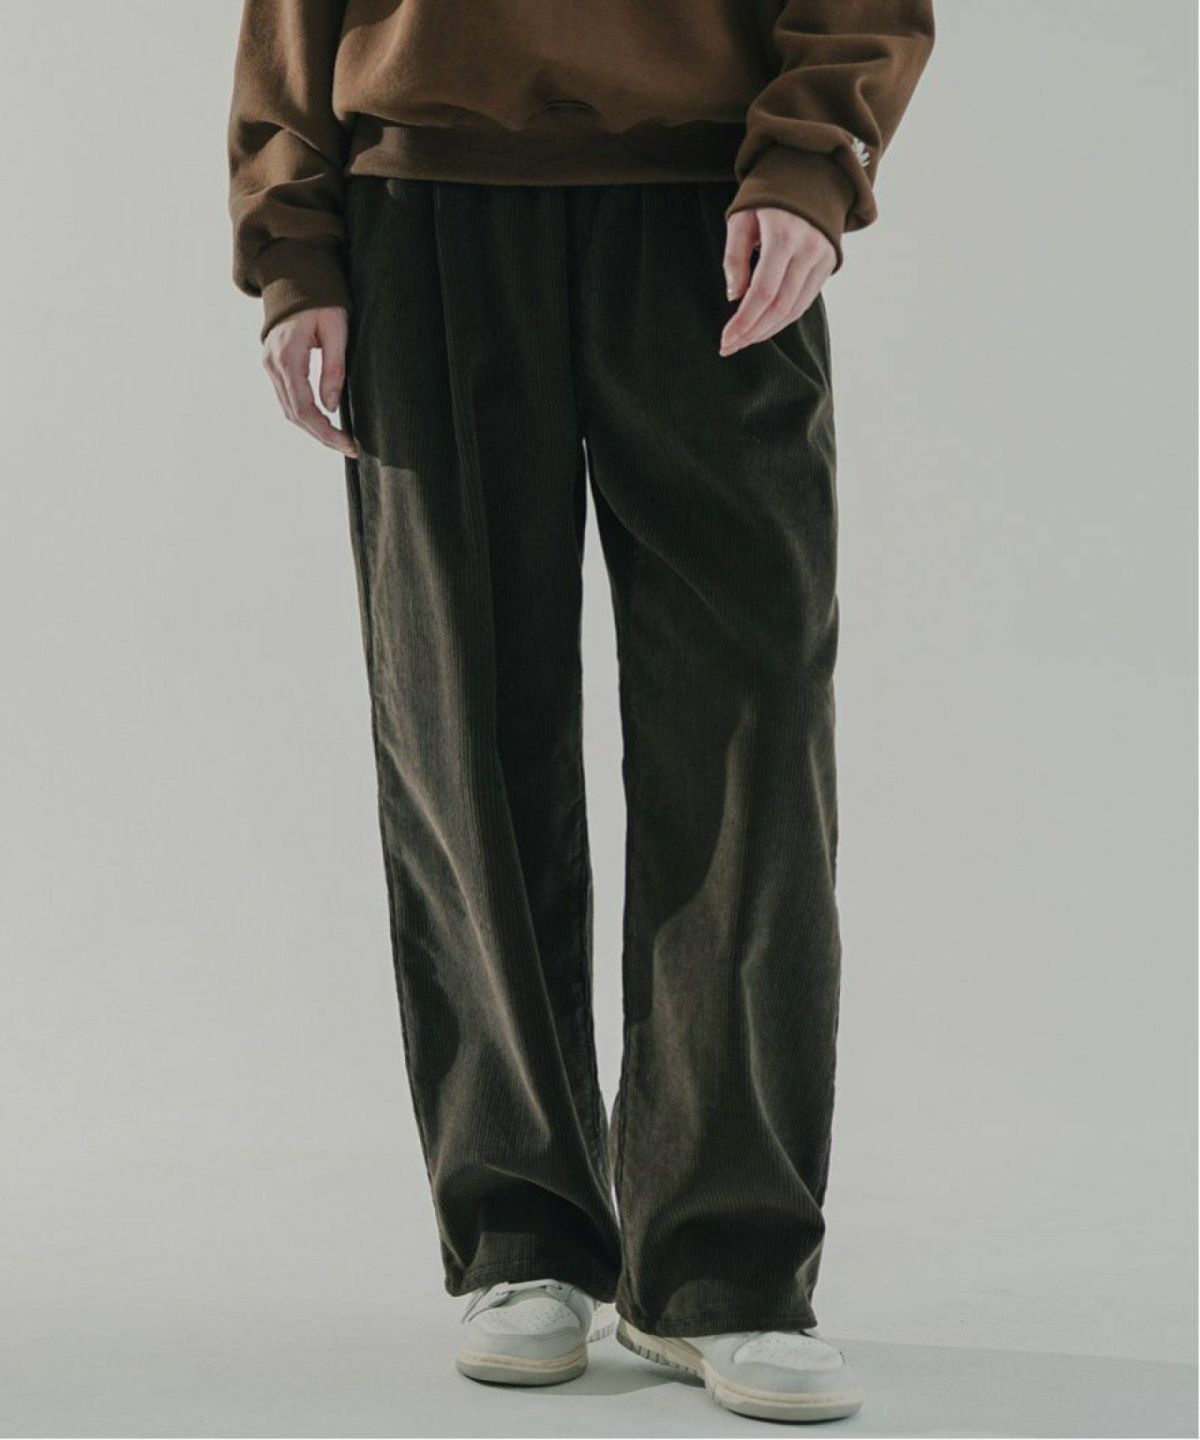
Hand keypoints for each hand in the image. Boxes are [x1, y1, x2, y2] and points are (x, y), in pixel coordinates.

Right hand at [262, 307, 357, 457]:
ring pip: (289, 409)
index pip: (305, 408)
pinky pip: (287, 397)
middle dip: (322, 436)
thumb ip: (334, 368)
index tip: (349, 445)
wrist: (295, 274)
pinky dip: (305, 414)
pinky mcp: (273, 363)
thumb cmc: (321, 298)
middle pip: (295, 414)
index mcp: (288, 356)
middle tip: (349, 448)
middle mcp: (273, 364)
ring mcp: (270, 364)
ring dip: (313, 428)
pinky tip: (325, 422)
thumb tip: (331, 406)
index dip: (326, 432)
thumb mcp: (337, 329)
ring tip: (340, 440)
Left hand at [720, 209, 835, 356]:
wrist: (810, 172)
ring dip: (768, 330)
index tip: (725, 339)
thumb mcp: (741, 217)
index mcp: (784, 235)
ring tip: (745, 340)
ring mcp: (823, 257)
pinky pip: (805, 300)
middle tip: (730, 346)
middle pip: (780, 307)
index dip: (744, 321)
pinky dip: (784, 317)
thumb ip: (735, 257)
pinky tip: (764, 324)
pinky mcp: (829, 263)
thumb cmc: (768, 195)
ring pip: (795, 309)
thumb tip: (734, 297)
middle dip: (753, 332)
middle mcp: (808, 249)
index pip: (763, 292)